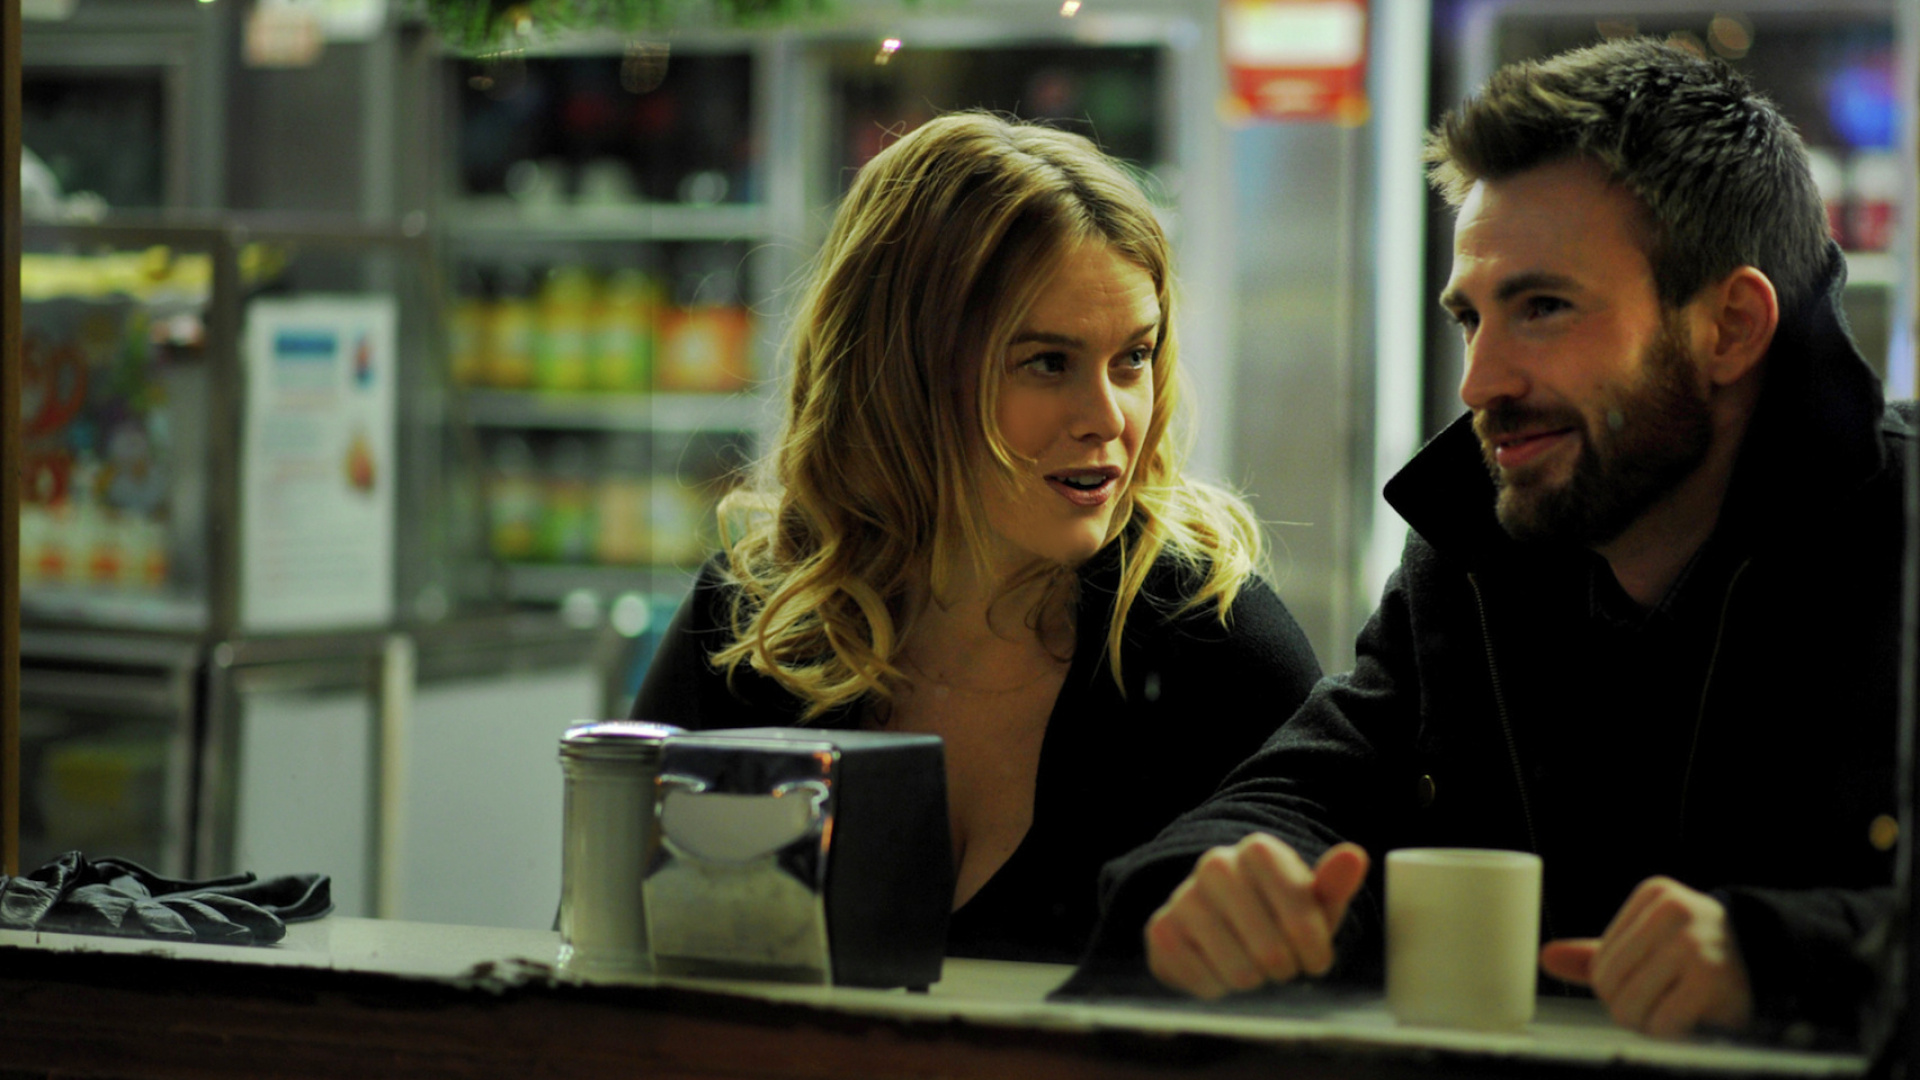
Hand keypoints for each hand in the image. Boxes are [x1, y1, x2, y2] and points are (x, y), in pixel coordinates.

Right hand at [1144, 835, 1369, 998]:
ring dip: (1253, 980)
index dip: (1315, 952)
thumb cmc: (1276, 912)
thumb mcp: (1312, 901)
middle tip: (1281, 963)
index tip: (1315, 959)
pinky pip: (1205, 982)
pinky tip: (1219, 967)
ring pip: (1239, 971)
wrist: (1217, 919)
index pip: (1301, 919)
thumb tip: (1354, 856)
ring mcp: (1184, 896)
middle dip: (1284, 969)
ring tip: (1251, 963)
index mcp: (1259, 851)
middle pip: (1270, 951)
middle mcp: (1216, 864)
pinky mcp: (1162, 930)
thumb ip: (1334, 884)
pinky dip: (1219, 987)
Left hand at [1539, 876, 1753, 1037]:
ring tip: (1672, 1010)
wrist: (1770, 963)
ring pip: (1630, 1006)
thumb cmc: (1697, 953)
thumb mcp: (1650, 941)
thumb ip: (1598, 953)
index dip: (1617, 986)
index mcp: (1653, 896)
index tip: (1650, 982)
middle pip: (1610, 985)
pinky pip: (1663, 1024)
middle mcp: (1673, 912)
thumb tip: (1547, 957)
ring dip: (1647, 1022)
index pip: (1600, 962)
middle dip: (1628, 1006)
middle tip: (1658, 1004)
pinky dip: (1670, 1032)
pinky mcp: (1712, 980)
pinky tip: (1691, 1019)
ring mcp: (1693, 944)